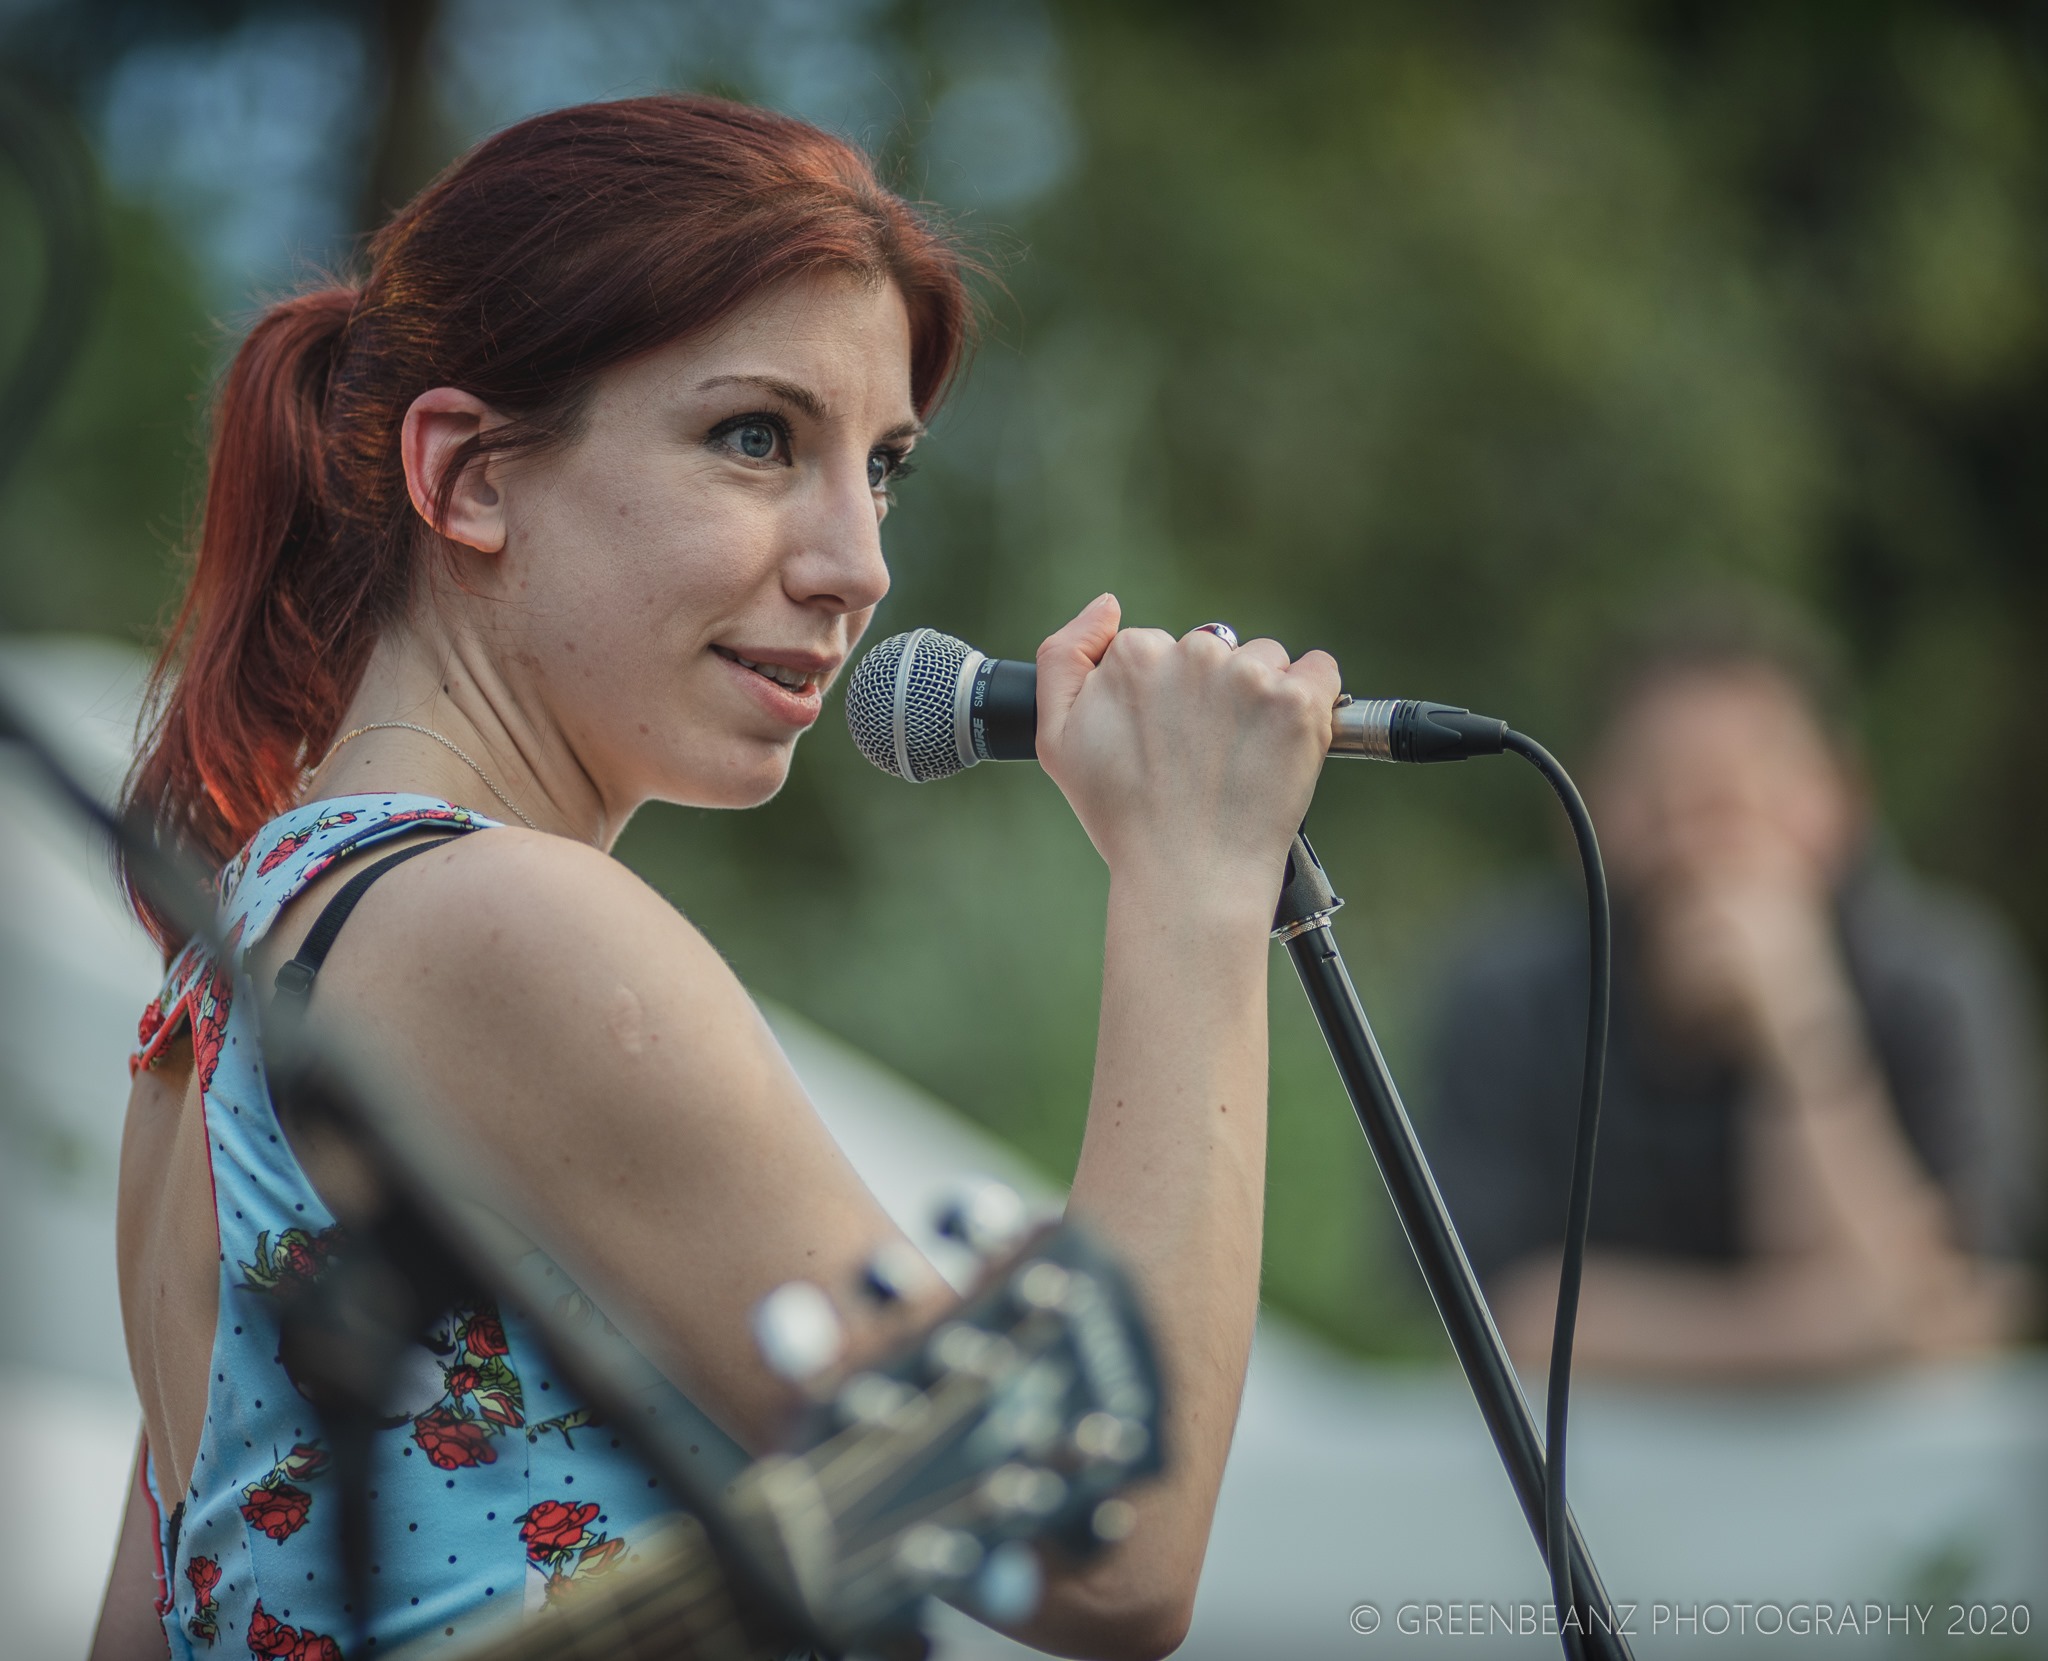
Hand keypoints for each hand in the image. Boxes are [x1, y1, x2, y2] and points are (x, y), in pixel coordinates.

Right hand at [1034, 595, 1340, 903]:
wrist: (1187, 877)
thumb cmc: (1123, 817)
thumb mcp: (1054, 739)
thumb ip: (1062, 658)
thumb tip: (1106, 606)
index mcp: (1134, 656)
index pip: (1161, 650)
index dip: (1165, 698)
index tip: (1165, 742)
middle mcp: (1193, 654)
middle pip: (1214, 651)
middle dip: (1213, 693)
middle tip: (1203, 758)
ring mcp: (1249, 676)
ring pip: (1265, 660)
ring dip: (1261, 698)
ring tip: (1241, 759)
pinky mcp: (1298, 703)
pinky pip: (1320, 670)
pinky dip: (1314, 698)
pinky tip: (1287, 740)